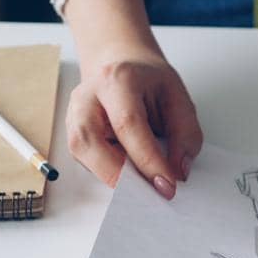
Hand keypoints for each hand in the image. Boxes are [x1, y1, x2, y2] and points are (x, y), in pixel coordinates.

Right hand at [67, 53, 202, 197]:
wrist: (121, 65)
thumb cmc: (148, 81)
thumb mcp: (178, 97)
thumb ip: (185, 134)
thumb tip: (178, 171)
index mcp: (117, 80)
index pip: (128, 124)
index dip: (148, 160)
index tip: (167, 184)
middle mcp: (87, 96)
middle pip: (90, 141)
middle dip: (120, 175)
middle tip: (150, 192)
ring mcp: (74, 114)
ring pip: (82, 153)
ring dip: (112, 175)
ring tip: (141, 183)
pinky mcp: (72, 132)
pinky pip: (86, 160)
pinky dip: (107, 171)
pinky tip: (128, 172)